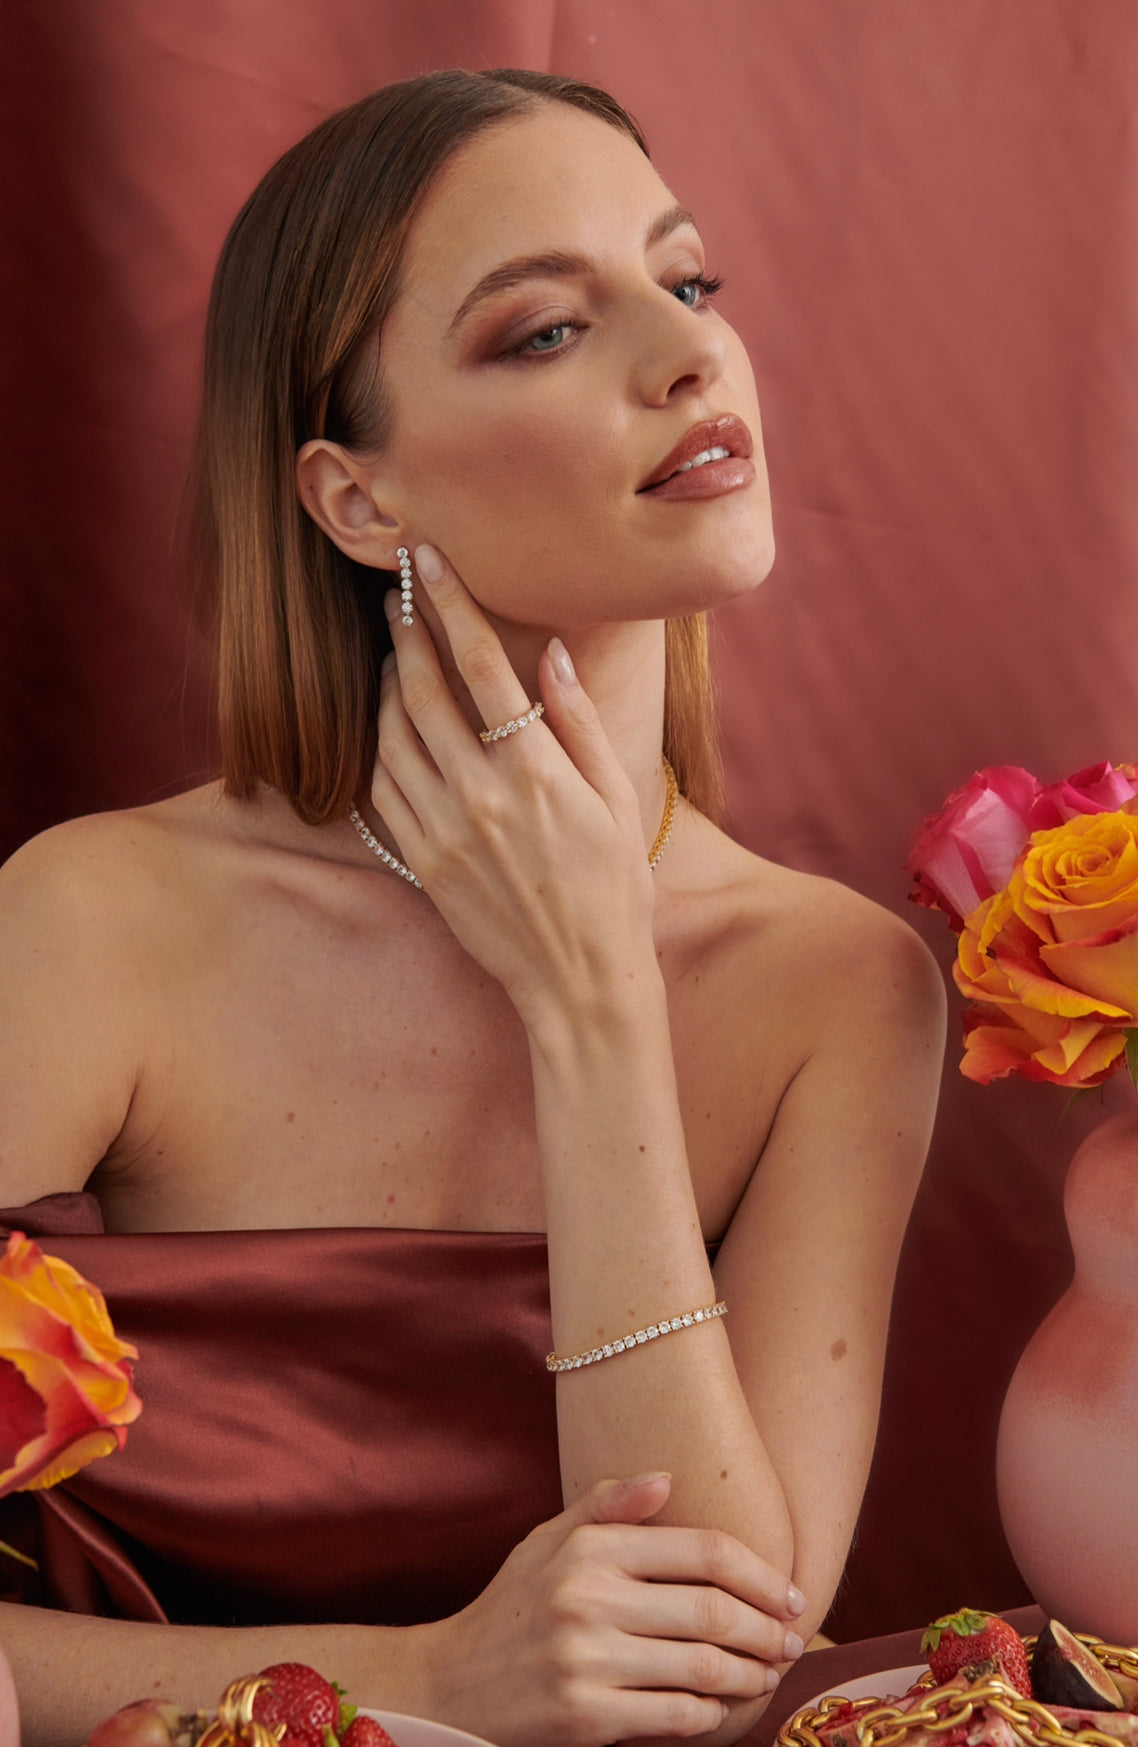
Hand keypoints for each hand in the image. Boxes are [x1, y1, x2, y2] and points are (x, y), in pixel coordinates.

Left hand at [372, 545, 657, 1025]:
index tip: (431, 560)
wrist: (579, 980)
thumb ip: (581, 723)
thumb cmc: (614, 888)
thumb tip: (551, 654)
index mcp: (536, 772)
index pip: (481, 665)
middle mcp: (480, 795)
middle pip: (422, 690)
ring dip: (388, 685)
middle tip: (398, 592)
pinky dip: (378, 745)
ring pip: (392, 735)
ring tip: (396, 655)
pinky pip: (382, 788)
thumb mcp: (618, 801)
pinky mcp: (421, 861)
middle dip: (406, 631)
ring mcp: (443, 830)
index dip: (452, 603)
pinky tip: (390, 724)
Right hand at [421, 1473, 803, 1746]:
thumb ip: (606, 1506)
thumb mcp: (547, 1542)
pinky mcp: (584, 1717)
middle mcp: (588, 1597)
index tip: (792, 1595)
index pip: (701, 1550)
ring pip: (701, 1666)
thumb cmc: (511, 1608)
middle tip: (793, 1641)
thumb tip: (666, 1477)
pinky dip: (710, 1714)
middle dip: (767, 1629)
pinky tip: (720, 1708)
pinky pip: (674, 1715)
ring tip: (768, 1674)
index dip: (760, 1573)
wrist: (448, 1684)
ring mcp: (586, 1659)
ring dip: (749, 1674)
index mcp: (589, 1547)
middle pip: (711, 1610)